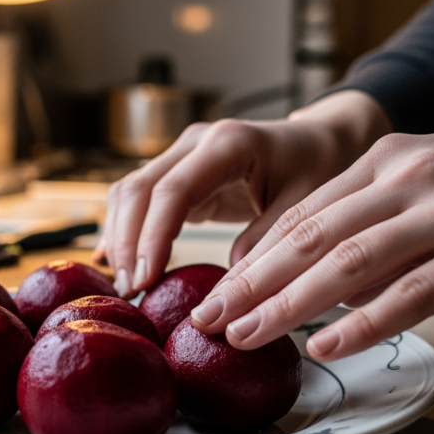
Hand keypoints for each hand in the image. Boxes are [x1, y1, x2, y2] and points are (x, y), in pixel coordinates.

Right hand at [94, 91, 390, 296]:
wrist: (319, 141)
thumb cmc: (319, 167)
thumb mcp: (307, 202)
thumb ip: (269, 236)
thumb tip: (232, 283)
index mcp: (228, 143)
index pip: (173, 190)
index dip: (152, 237)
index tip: (144, 279)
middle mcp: (196, 143)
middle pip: (138, 190)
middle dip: (127, 243)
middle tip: (128, 292)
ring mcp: (182, 156)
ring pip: (129, 193)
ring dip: (120, 239)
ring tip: (125, 287)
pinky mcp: (178, 175)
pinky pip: (138, 200)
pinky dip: (124, 230)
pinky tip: (115, 264)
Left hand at [189, 100, 433, 360]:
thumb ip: (381, 220)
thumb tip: (330, 284)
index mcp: (391, 159)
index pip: (304, 212)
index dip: (253, 256)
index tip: (215, 289)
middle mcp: (412, 177)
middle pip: (311, 236)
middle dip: (252, 282)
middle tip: (209, 318)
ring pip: (350, 263)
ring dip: (290, 303)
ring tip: (247, 336)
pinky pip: (414, 292)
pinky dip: (364, 321)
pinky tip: (328, 344)